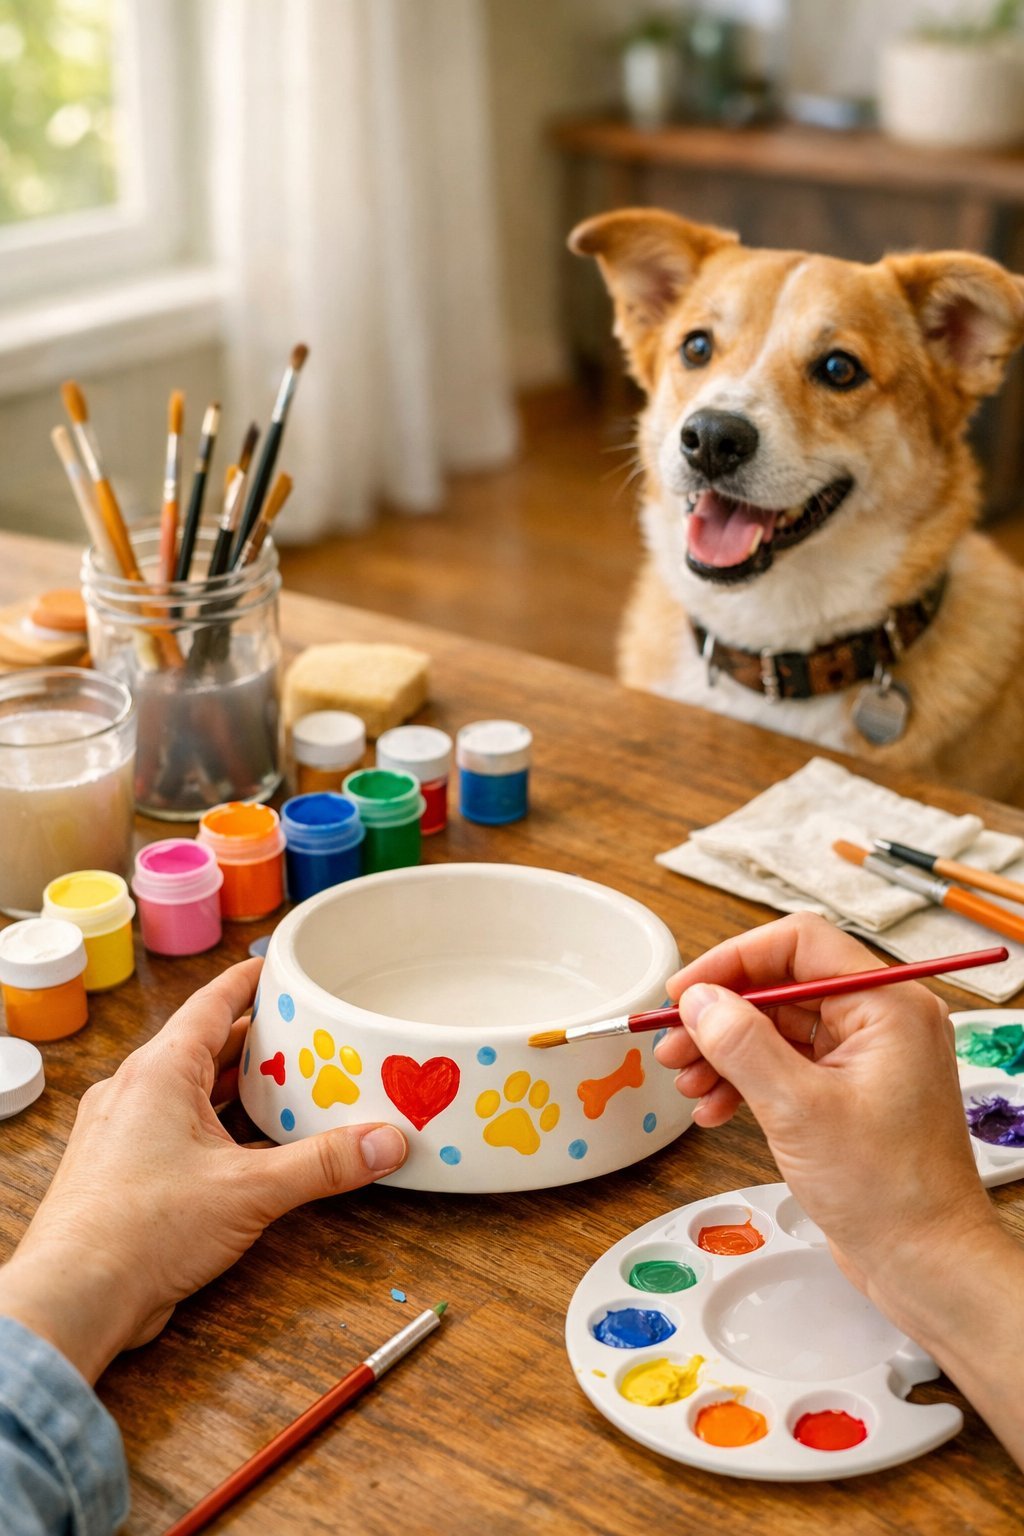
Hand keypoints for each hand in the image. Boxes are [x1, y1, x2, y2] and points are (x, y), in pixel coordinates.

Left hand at [0, 959, 406, 1383]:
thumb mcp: (250, 1189)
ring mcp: (126, 1132)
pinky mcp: (125, 1171)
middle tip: (307, 1036)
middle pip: (207, 1048)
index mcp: (160, 1070)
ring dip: (239, 1092)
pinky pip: (180, 1131)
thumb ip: (322, 1163)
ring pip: (193, 1093)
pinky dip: (219, 1130)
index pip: (213, 1003)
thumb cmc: (140, 1230)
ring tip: (291, 1090)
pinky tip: (252, 1150)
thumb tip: (384, 1143)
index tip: (279, 966)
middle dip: (257, 1043)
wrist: (74, 1299)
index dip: (250, 981)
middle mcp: (137, 1091)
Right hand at [654, 914, 1000, 1310]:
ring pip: (778, 1029)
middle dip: (722, 1015)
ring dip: (726, 1051)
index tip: (687, 991)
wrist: (926, 1265)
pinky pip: (787, 1066)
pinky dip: (746, 1081)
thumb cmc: (891, 1192)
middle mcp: (881, 1022)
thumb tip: (701, 1001)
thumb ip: (744, 1045)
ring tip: (686, 1080)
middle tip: (674, 1042)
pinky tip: (714, 1108)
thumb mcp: (799, 1109)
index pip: (800, 944)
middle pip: (783, 987)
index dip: (735, 960)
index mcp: (887, 1005)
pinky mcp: (849, 1094)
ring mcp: (866, 1059)